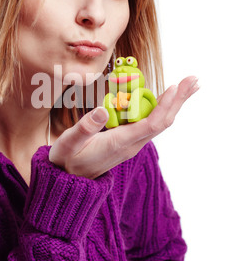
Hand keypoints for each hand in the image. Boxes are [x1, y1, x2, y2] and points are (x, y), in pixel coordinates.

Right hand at [49, 76, 199, 178]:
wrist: (69, 180)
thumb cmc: (67, 160)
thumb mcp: (69, 143)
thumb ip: (84, 128)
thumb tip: (102, 109)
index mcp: (120, 142)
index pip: (151, 123)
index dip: (165, 105)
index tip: (175, 87)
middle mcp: (131, 144)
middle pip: (162, 121)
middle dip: (179, 100)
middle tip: (193, 80)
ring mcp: (132, 144)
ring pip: (159, 122)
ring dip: (174, 104)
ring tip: (187, 87)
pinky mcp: (128, 142)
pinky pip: (151, 124)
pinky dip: (162, 109)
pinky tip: (166, 100)